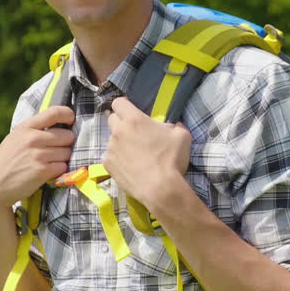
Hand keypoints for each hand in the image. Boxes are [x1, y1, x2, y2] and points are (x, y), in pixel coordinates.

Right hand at [0, 106, 74, 211]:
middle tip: (54, 151)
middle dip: (65, 144)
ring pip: (67, 153)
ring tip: (47, 163)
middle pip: (67, 136)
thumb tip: (62, 126)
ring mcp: (37, 155)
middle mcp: (32, 139)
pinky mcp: (42, 171)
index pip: (55, 112)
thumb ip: (35, 130)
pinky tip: (46, 172)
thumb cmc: (7, 162)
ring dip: (62, 159)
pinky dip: (58, 171)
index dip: (68, 115)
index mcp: (25, 127)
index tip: (70, 121)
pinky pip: (63, 166)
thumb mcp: (15, 138)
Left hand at [103, 97, 190, 218]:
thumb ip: (174, 125)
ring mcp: (110, 148)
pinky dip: (118, 158)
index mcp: (134, 119)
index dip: (124, 105)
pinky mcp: (107, 164)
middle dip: (121, 122)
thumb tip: (173, 125)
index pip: (119, 102)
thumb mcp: (182, 135)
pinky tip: (130, 166)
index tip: (130, 111)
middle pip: (112, 118)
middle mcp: (118, 131)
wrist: (160, 188)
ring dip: (120, 142)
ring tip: (134, 154)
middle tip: (134, 132)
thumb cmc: (171, 159)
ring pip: (112, 139)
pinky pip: (110, 156)